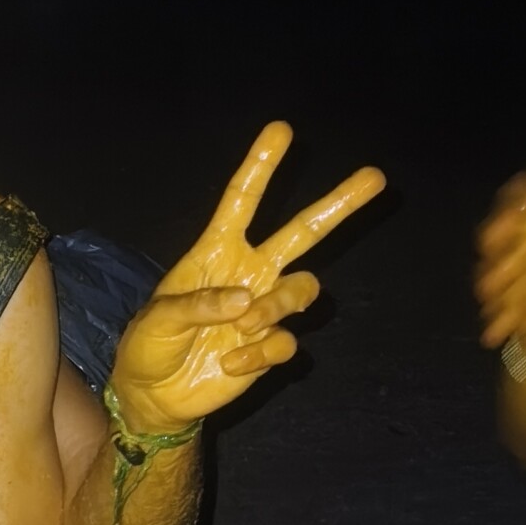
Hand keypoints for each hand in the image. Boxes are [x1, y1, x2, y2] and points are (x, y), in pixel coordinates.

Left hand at [110, 122, 384, 431]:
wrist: (154, 395)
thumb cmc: (149, 345)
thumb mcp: (157, 320)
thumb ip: (198, 305)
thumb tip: (245, 301)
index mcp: (216, 252)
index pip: (242, 201)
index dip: (261, 165)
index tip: (282, 129)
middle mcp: (248, 273)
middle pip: (302, 231)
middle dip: (338, 204)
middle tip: (376, 176)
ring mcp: (263, 309)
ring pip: (304, 289)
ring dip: (279, 306)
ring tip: (245, 325)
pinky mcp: (269, 346)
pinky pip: (286, 341)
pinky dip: (259, 354)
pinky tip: (230, 363)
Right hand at [475, 169, 525, 349]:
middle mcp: (521, 236)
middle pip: (502, 224)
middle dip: (501, 229)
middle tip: (503, 233)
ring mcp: (508, 265)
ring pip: (494, 263)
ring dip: (493, 273)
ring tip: (493, 284)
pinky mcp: (504, 293)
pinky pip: (497, 302)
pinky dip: (497, 316)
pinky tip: (498, 329)